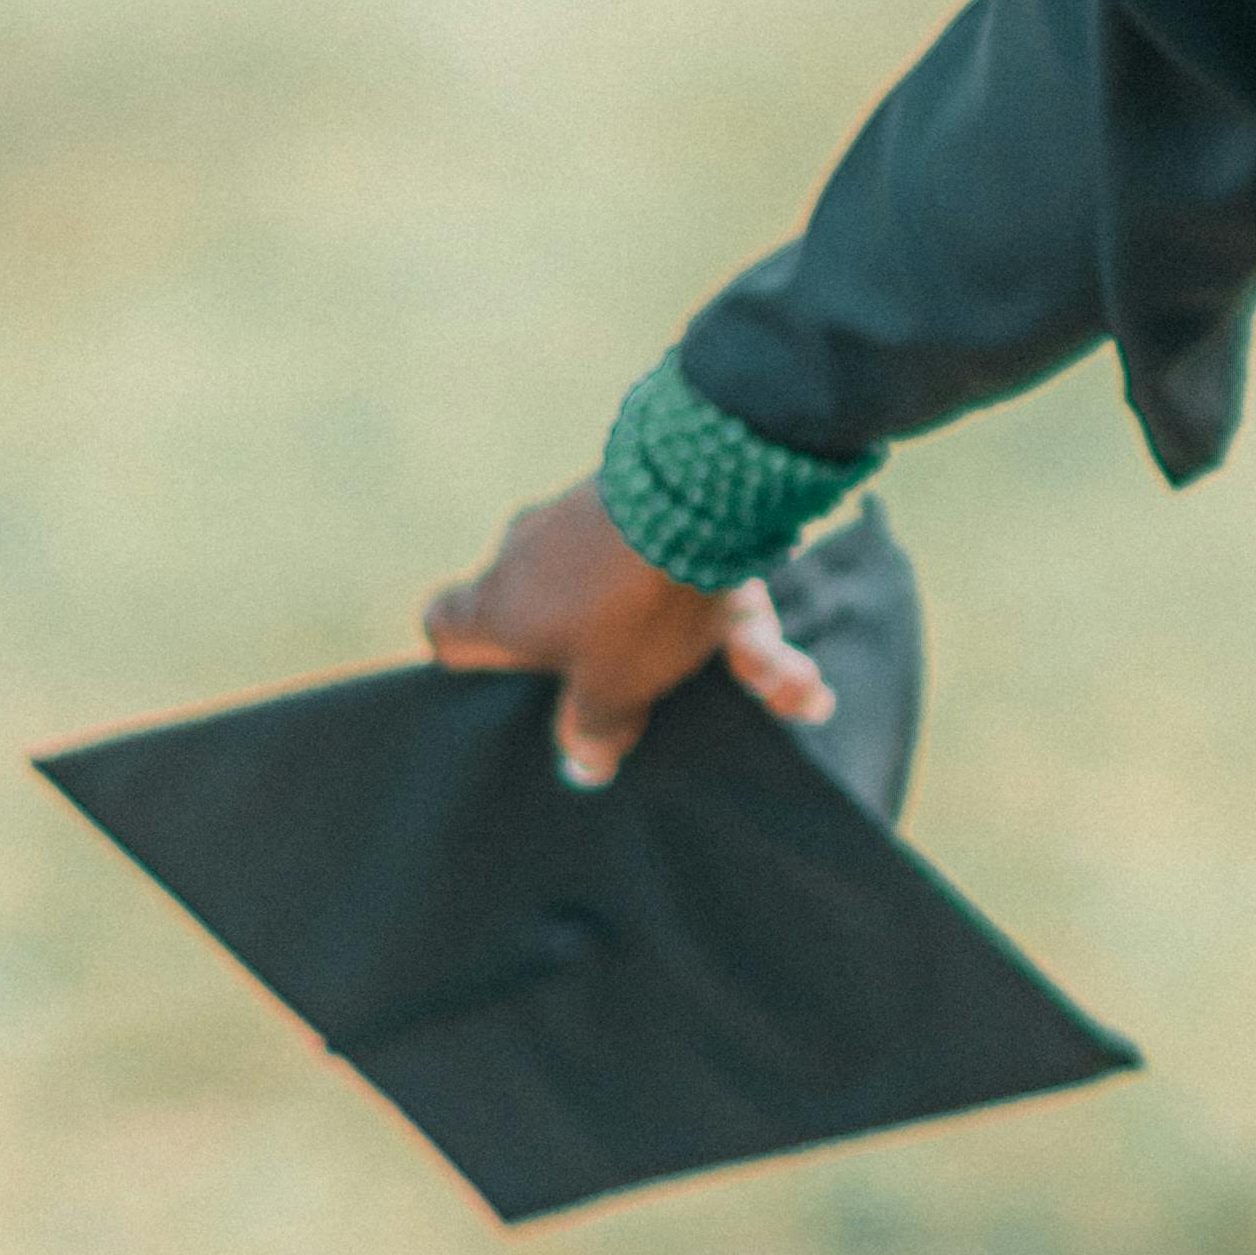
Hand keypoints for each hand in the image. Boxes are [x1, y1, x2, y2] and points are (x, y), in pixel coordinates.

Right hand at [425, 479, 831, 791]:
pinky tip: (807, 673)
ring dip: (703, 634)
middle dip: (604, 652)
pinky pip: (694, 564)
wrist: (694, 491)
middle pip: (544, 610)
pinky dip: (739, 607)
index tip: (513, 684)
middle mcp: (528, 553)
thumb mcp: (612, 688)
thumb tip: (581, 763)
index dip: (471, 659)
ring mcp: (586, 517)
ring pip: (636, 589)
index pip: (448, 628)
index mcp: (497, 606)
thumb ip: (592, 728)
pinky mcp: (649, 494)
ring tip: (781, 683)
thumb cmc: (631, 608)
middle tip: (638, 689)